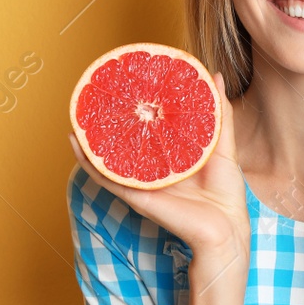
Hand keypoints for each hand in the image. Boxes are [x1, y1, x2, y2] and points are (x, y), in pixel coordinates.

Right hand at [68, 71, 249, 260]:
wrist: (226, 228)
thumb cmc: (226, 192)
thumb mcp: (224, 145)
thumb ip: (220, 112)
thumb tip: (216, 76)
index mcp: (170, 155)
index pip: (148, 128)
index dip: (136, 108)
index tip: (127, 84)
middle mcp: (152, 167)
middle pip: (124, 141)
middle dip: (107, 121)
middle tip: (94, 94)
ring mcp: (142, 181)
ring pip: (107, 158)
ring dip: (88, 139)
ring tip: (76, 115)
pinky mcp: (136, 194)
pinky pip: (105, 177)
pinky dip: (88, 162)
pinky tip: (76, 143)